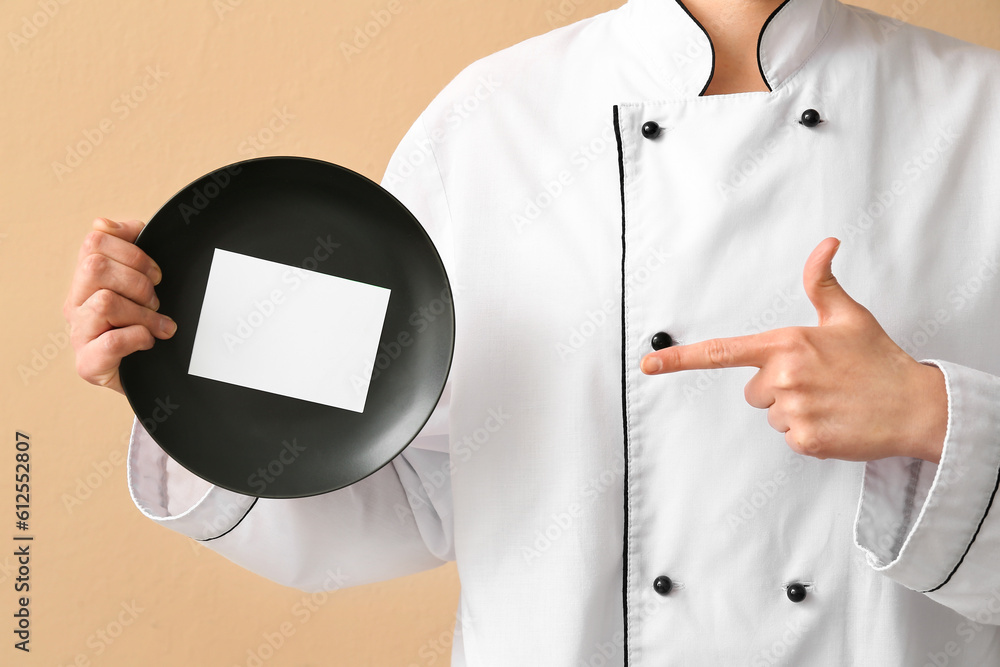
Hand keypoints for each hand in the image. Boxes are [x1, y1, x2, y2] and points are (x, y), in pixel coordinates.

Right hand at [63, 217, 176, 394]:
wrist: (153, 374)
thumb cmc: (146, 324)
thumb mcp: (143, 281)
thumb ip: (130, 246)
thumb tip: (106, 224)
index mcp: (86, 280)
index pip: (95, 241)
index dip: (132, 251)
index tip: (155, 273)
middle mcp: (76, 304)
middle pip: (94, 267)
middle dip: (138, 281)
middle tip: (156, 301)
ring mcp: (79, 334)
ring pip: (105, 302)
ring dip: (144, 314)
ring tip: (160, 326)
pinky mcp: (88, 364)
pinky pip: (111, 342)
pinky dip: (138, 338)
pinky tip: (149, 342)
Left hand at [639, 237, 946, 463]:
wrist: (915, 406)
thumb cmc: (879, 360)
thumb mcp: (848, 316)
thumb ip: (822, 283)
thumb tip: (825, 244)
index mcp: (786, 344)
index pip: (721, 352)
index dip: (680, 359)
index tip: (648, 365)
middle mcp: (783, 376)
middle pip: (752, 391)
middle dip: (778, 389)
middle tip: (818, 383)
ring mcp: (793, 410)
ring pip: (770, 415)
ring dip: (793, 412)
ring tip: (830, 401)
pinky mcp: (805, 439)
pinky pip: (789, 437)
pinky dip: (808, 433)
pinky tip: (835, 420)